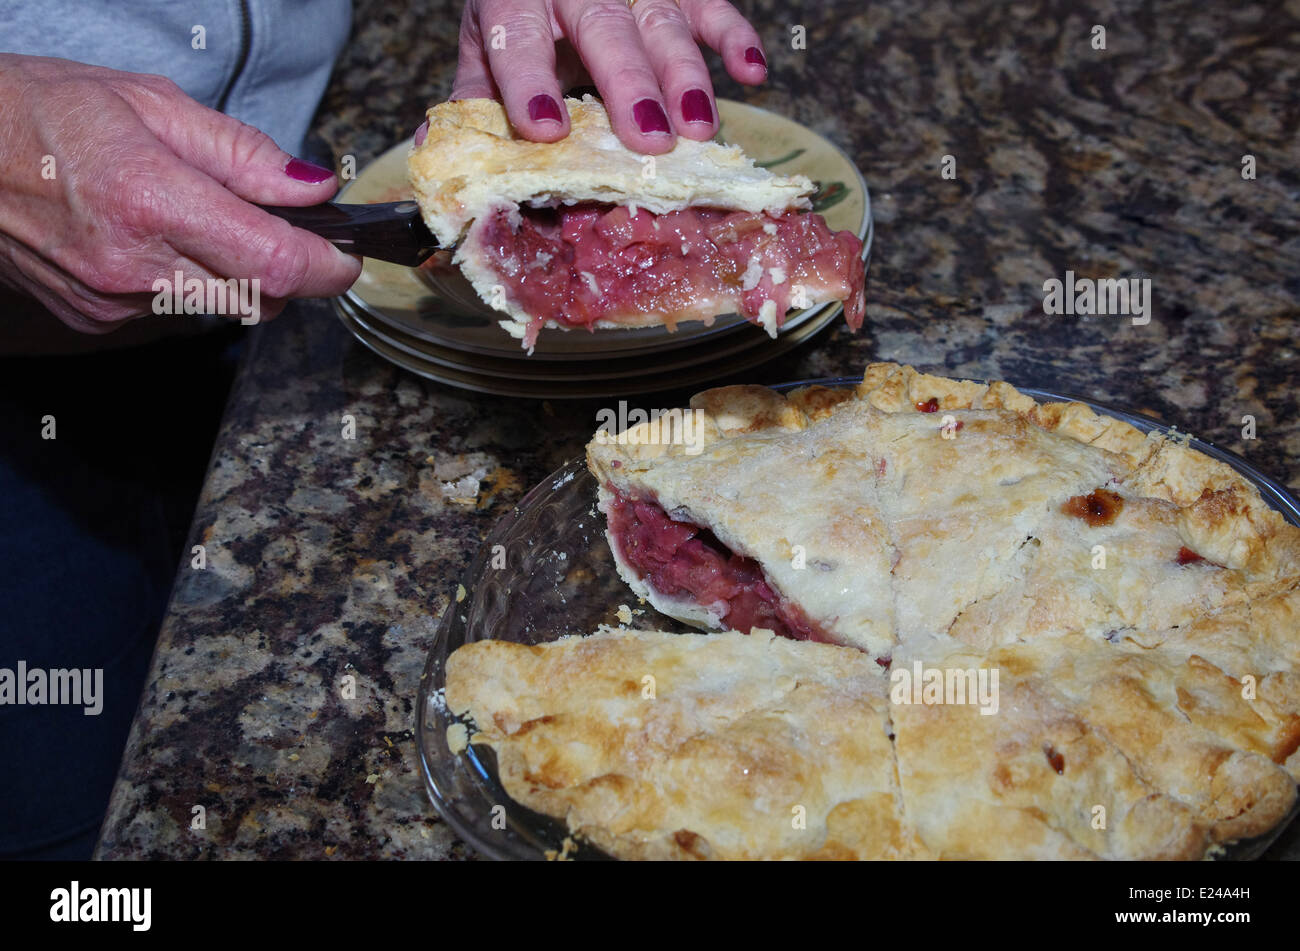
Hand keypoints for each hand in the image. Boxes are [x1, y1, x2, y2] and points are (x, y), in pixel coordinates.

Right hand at [0, 55, 361, 333]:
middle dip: (289, 270)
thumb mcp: (152, 103)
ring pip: (223, 308)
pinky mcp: (97, 318)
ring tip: (203, 220)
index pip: (273, 262)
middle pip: (260, 297)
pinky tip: (159, 240)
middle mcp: (131, 264)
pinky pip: (176, 311)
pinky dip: (191, 283)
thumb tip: (313, 188)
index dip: (327, 266)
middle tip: (281, 228)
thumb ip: (243, 153)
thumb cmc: (40, 114)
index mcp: (149, 199)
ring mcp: (111, 299)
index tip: (347, 256)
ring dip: (240, 276)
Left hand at [443, 0, 767, 153]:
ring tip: (699, 128)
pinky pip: (710, 3)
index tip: (546, 129)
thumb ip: (471, 100)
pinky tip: (751, 72)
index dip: (529, 83)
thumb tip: (433, 158)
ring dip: (685, 75)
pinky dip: (733, 36)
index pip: (517, 38)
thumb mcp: (483, 45)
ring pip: (663, 19)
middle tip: (650, 140)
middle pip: (605, 28)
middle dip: (630, 86)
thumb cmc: (517, 11)